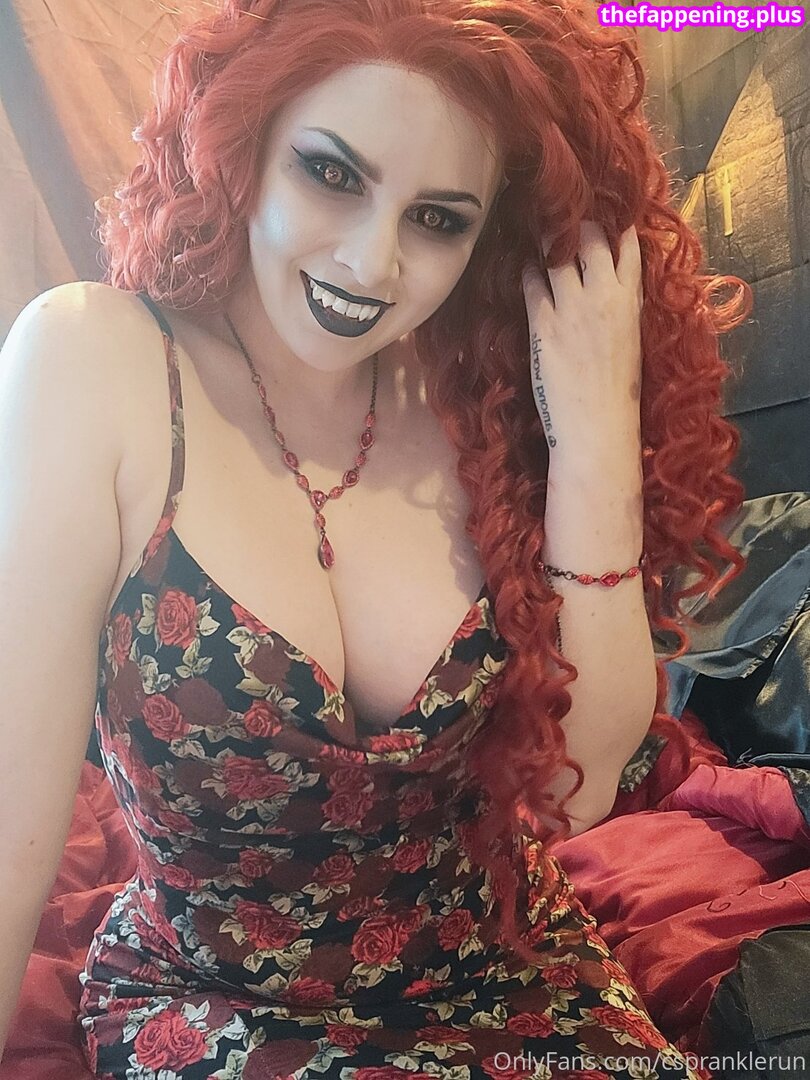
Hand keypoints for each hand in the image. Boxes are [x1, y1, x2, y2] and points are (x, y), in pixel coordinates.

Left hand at [521, 220, 643, 460]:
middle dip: (577, 221)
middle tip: (563, 215)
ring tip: (540, 233)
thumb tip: (613, 283)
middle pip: (591, 236)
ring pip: (558, 253)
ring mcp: (572, 307)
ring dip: (548, 240)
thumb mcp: (631, 339)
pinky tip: (526, 267)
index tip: (602, 212)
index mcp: (631, 300)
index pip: (627, 245)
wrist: (598, 426)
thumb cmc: (618, 391)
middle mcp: (603, 295)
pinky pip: (532, 282)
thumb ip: (623, 306)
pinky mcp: (543, 324)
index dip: (614, 224)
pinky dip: (528, 270)